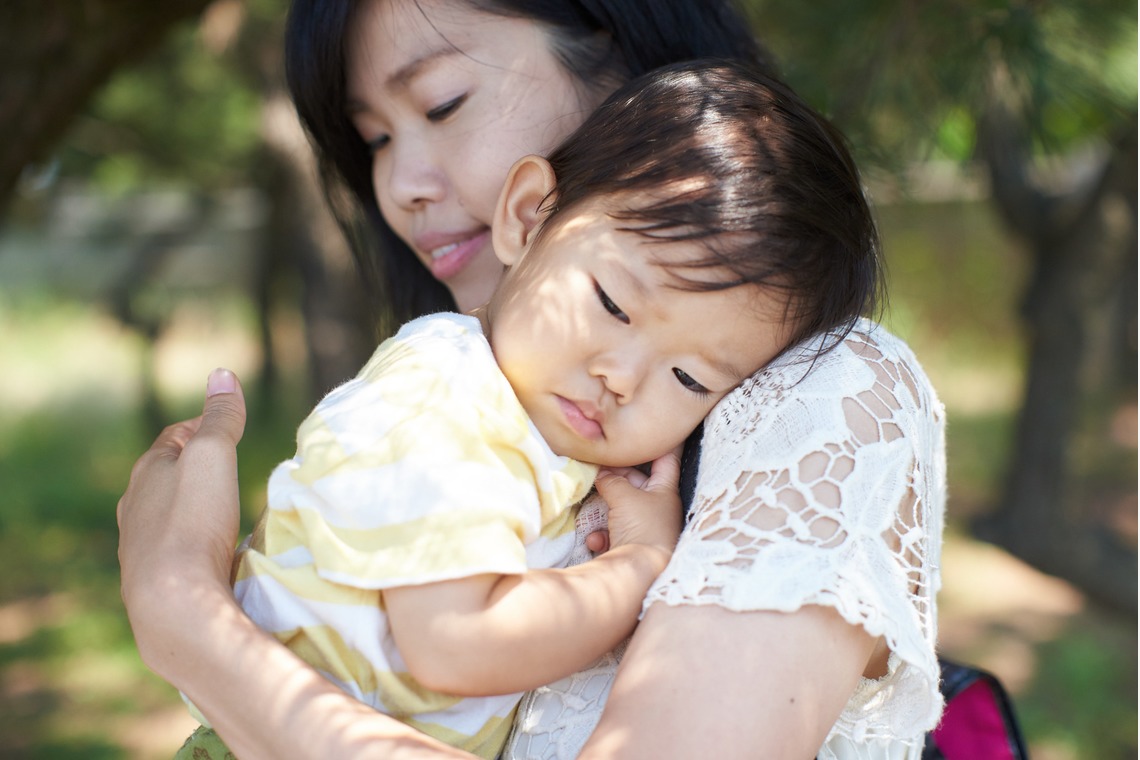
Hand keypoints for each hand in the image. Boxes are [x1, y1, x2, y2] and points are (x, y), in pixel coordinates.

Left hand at [117, 368, 246, 676]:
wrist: (172, 602)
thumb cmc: (192, 521)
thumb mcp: (212, 455)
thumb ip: (219, 418)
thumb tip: (222, 374)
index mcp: (148, 472)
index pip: (176, 435)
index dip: (206, 426)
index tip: (232, 427)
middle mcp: (136, 506)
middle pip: (169, 475)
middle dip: (198, 468)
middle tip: (232, 466)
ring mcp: (141, 545)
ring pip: (168, 514)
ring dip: (193, 507)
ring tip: (224, 509)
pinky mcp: (154, 579)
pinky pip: (175, 547)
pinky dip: (193, 540)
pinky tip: (211, 550)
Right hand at [592, 447, 681, 563]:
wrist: (641, 574)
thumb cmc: (642, 528)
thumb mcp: (624, 496)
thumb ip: (611, 481)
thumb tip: (601, 474)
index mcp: (665, 491)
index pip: (667, 459)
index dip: (662, 442)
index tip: (656, 427)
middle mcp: (657, 508)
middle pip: (636, 483)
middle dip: (616, 478)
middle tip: (597, 469)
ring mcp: (644, 528)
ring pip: (620, 509)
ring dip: (604, 510)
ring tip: (594, 509)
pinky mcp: (631, 547)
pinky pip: (613, 533)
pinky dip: (602, 535)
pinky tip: (597, 541)